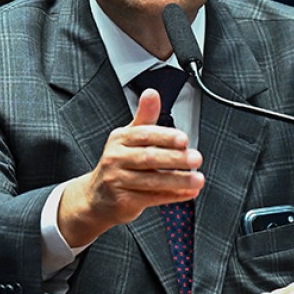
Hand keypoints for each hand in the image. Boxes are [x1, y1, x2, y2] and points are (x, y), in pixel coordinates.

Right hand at [58, 88, 203, 245]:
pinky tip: (188, 193)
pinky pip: (152, 198)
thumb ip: (145, 117)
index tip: (184, 139)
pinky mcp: (123, 201)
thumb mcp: (128, 137)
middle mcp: (116, 158)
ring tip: (198, 179)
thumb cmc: (118, 163)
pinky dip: (173, 196)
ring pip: (152, 181)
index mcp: (120, 139)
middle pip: (148, 158)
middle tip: (196, 158)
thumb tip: (152, 93)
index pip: (144, 135)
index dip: (165, 137)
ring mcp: (118, 180)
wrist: (96, 197)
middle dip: (175, 159)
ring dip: (178, 180)